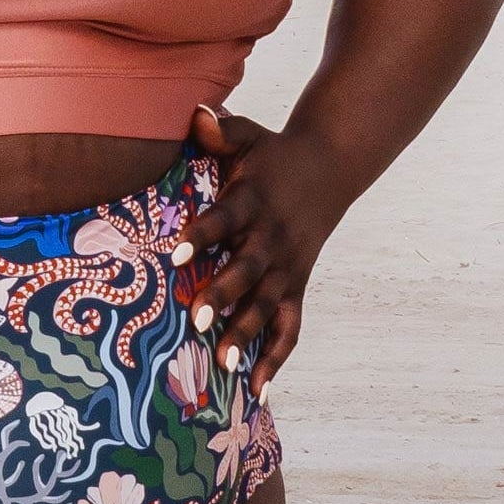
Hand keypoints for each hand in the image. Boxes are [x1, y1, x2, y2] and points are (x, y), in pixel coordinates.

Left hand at [170, 104, 348, 399]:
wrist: (328, 169)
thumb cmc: (271, 154)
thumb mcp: (248, 135)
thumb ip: (220, 129)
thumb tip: (196, 114)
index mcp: (254, 201)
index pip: (225, 219)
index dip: (202, 235)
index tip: (176, 252)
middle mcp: (272, 239)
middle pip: (249, 270)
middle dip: (226, 294)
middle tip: (198, 318)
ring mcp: (288, 267)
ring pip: (269, 306)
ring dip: (248, 335)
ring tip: (224, 366)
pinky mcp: (296, 286)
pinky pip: (291, 327)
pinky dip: (277, 359)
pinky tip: (257, 390)